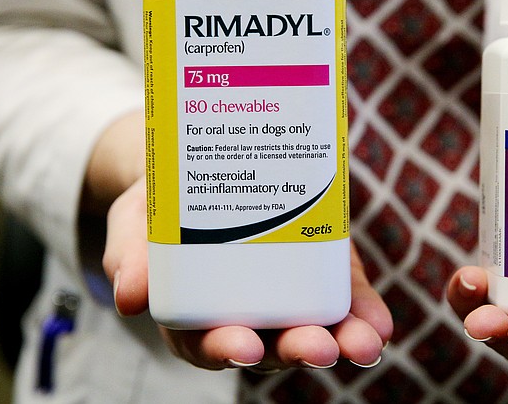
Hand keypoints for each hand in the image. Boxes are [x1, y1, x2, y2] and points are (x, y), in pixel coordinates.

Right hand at [102, 177, 391, 370]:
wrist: (205, 159)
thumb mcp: (138, 219)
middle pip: (271, 340)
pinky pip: (344, 296)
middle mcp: (245, 309)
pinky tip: (379, 322)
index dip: (225, 348)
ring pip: (315, 326)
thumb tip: (129, 297)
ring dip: (343, 340)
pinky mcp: (319, 267)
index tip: (242, 346)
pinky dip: (362, 311)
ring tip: (366, 343)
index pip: (208, 341)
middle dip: (296, 348)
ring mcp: (286, 290)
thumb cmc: (163, 201)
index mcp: (195, 310)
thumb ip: (132, 252)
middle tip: (316, 348)